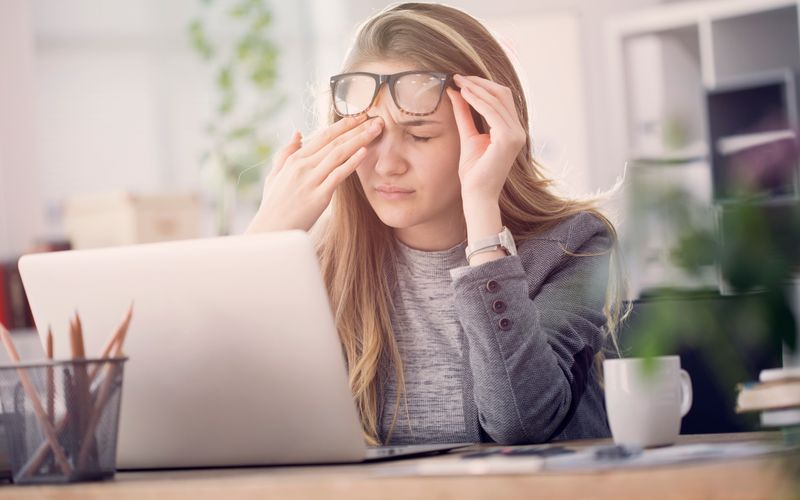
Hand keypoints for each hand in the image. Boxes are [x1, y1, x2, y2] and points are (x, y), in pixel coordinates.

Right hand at [246, 114, 383, 232]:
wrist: (270, 231)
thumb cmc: (273, 206)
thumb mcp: (275, 175)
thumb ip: (286, 153)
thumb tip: (297, 133)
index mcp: (295, 159)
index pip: (323, 136)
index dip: (343, 125)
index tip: (359, 116)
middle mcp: (303, 166)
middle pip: (334, 141)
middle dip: (357, 128)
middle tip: (376, 118)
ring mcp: (311, 180)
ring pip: (339, 153)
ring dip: (360, 139)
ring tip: (376, 129)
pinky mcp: (319, 196)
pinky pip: (338, 175)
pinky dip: (352, 162)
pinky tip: (365, 151)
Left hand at [447, 75, 525, 203]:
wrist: (477, 195)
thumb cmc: (474, 172)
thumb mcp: (468, 136)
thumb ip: (465, 115)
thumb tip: (456, 92)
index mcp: (512, 130)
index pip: (501, 98)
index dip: (482, 85)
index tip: (462, 79)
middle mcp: (518, 131)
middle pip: (502, 94)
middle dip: (480, 82)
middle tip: (458, 76)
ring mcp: (516, 134)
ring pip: (498, 100)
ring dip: (477, 88)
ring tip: (458, 81)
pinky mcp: (508, 139)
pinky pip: (492, 112)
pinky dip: (478, 100)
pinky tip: (464, 94)